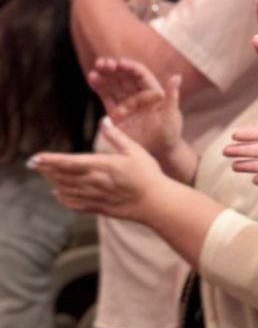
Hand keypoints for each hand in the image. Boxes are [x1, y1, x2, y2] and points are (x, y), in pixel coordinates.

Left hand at [30, 120, 162, 220]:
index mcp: (101, 166)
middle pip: (63, 176)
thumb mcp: (135, 150)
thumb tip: (104, 120)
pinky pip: (75, 204)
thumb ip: (117, 136)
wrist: (154, 202)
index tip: (36, 157)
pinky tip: (59, 194)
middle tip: (33, 164)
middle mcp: (94, 182)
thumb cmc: (147, 173)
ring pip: (67, 190)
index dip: (51, 160)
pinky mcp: (99, 207)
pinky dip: (64, 199)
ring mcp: (95, 196)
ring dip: (53, 181)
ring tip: (43, 174)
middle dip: (47, 169)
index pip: (70, 162)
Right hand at [89, 57, 182, 158]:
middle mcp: (138, 94)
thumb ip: (172, 96)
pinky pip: (107, 98)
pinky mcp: (116, 114)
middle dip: (114, 68)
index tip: (120, 63)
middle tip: (103, 62)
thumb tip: (177, 76)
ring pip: (114, 85)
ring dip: (105, 75)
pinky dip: (100, 88)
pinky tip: (93, 78)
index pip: (140, 74)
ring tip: (96, 67)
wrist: (159, 150)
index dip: (130, 67)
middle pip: (125, 76)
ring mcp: (126, 103)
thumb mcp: (172, 114)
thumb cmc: (169, 131)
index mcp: (152, 90)